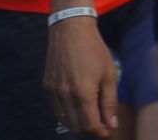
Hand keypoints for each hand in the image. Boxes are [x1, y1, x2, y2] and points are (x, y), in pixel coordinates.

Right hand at [44, 16, 117, 137]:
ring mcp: (53, 90)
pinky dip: (66, 113)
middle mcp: (64, 94)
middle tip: (100, 126)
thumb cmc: (93, 50)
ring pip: (63, 119)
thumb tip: (111, 124)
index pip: (90, 126)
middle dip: (89, 131)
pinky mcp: (46, 84)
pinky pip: (56, 108)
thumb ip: (109, 103)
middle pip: (75, 126)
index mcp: (82, 92)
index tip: (108, 132)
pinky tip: (77, 107)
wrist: (70, 28)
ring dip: (77, 124)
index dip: (100, 134)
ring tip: (90, 117)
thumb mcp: (109, 76)